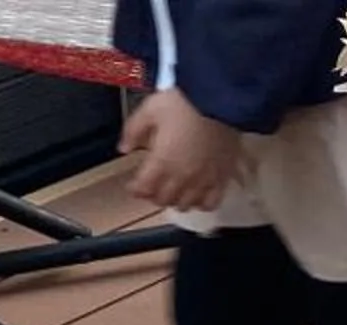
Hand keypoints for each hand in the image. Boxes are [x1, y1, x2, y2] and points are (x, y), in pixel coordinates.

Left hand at [121, 89, 242, 212]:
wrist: (221, 97)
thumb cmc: (184, 101)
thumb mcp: (150, 108)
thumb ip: (133, 130)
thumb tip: (123, 148)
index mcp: (161, 162)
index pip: (143, 189)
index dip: (136, 189)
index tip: (133, 185)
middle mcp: (181, 177)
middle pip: (163, 200)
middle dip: (154, 194)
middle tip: (153, 186)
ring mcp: (203, 180)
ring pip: (185, 205)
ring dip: (175, 200)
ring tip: (174, 190)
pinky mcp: (222, 178)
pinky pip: (210, 203)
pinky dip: (201, 203)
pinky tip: (198, 195)